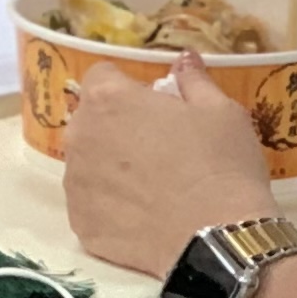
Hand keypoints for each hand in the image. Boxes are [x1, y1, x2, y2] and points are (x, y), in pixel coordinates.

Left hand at [61, 53, 278, 276]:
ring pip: (86, 163)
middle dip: (115, 126)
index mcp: (108, 100)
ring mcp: (75, 183)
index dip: (128, 88)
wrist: (220, 239)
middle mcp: (79, 136)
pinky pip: (90, 205)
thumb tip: (183, 58)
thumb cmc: (222, 165)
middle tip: (157, 148)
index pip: (102, 76)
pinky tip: (143, 216)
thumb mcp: (222, 112)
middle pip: (90, 120)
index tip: (153, 106)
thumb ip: (194, 80)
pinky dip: (109, 207)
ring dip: (109, 167)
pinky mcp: (80, 223)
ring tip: (152, 187)